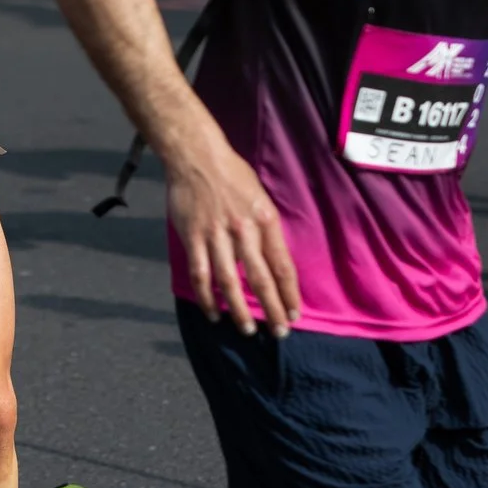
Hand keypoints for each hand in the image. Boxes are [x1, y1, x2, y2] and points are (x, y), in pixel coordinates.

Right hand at [166, 137, 302, 336]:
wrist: (196, 155)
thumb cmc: (232, 174)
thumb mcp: (260, 196)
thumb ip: (266, 228)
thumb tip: (273, 259)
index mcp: (264, 220)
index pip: (282, 265)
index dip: (289, 293)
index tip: (294, 314)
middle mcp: (243, 231)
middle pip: (260, 279)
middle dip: (272, 309)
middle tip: (279, 332)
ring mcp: (216, 235)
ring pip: (230, 282)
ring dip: (240, 310)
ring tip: (248, 331)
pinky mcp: (193, 237)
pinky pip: (200, 274)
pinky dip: (207, 298)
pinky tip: (214, 313)